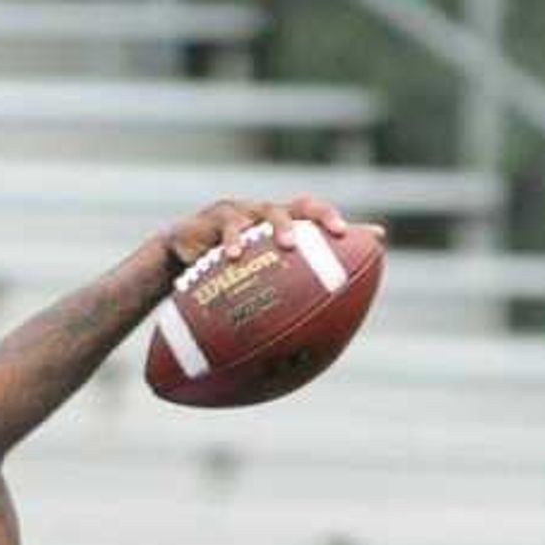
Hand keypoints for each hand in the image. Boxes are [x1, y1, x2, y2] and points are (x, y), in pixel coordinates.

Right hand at [157, 195, 367, 275]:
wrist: (179, 265)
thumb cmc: (225, 276)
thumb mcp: (256, 285)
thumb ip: (285, 295)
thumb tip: (319, 338)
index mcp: (281, 227)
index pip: (315, 218)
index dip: (336, 223)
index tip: (365, 235)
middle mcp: (264, 214)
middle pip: (299, 207)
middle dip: (319, 216)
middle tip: (336, 233)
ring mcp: (240, 212)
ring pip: (265, 212)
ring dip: (280, 226)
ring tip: (289, 244)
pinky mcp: (213, 217)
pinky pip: (227, 227)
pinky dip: (233, 241)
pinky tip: (235, 256)